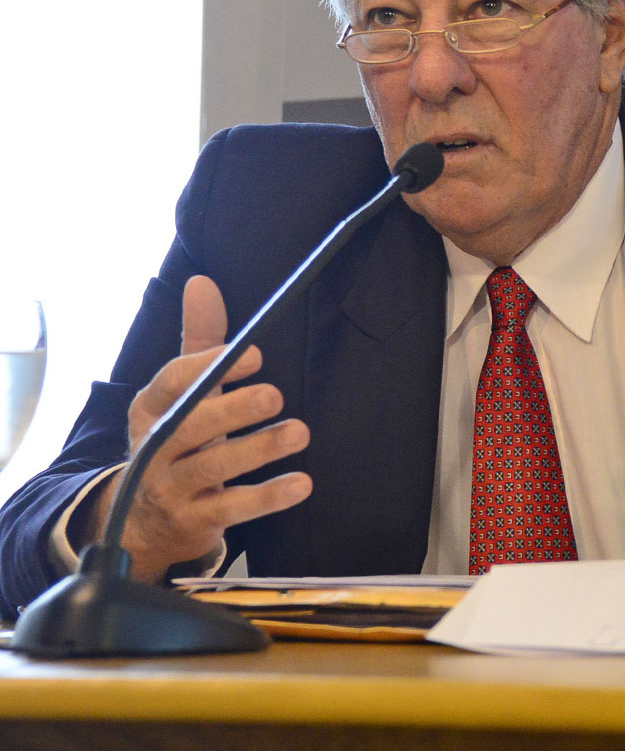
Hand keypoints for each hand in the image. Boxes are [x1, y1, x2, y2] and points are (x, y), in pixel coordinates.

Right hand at [89, 276, 311, 582]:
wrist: (144, 521)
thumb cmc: (180, 438)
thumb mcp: (185, 392)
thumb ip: (200, 340)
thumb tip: (202, 281)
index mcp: (149, 408)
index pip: (172, 382)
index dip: (210, 366)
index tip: (255, 355)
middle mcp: (152, 447)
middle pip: (189, 426)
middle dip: (232, 409)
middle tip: (275, 395)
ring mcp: (169, 488)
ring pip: (211, 468)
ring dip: (258, 450)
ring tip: (300, 433)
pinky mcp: (193, 522)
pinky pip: (232, 509)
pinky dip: (268, 497)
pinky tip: (302, 484)